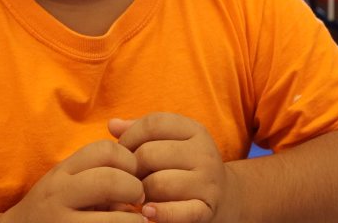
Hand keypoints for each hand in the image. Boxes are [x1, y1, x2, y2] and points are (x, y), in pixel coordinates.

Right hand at [0, 140, 146, 222]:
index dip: (129, 159)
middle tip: (140, 198)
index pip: (105, 149)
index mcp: (63, 172)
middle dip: (134, 188)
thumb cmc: (55, 207)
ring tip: (137, 219)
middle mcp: (58, 194)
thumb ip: (100, 171)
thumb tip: (142, 172)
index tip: (135, 173)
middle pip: (108, 180)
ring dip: (133, 219)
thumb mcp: (70, 181)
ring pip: (112, 219)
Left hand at [110, 113, 238, 222]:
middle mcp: (204, 153)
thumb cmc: (184, 166)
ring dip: (141, 194)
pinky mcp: (206, 209)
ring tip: (140, 196)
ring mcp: (208, 182)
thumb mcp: (170, 142)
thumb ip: (141, 131)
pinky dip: (158, 213)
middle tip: (129, 180)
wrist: (224, 195)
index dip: (129, 138)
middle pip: (149, 154)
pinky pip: (176, 212)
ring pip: (157, 184)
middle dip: (131, 169)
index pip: (153, 123)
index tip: (122, 155)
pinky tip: (147, 212)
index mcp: (195, 130)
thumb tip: (113, 125)